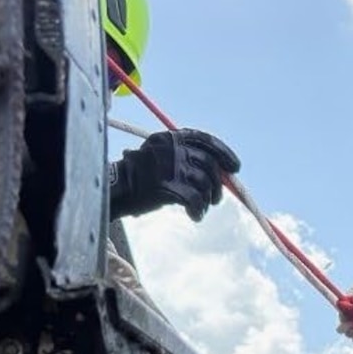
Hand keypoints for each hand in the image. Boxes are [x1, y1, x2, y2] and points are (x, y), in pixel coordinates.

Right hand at [109, 129, 240, 221]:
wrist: (117, 190)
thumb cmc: (140, 177)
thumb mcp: (161, 156)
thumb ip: (186, 158)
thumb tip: (219, 172)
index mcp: (170, 137)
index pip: (205, 140)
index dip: (224, 153)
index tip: (235, 168)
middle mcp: (172, 148)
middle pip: (209, 164)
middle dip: (218, 184)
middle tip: (215, 199)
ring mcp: (170, 166)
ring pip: (204, 182)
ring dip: (208, 199)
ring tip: (201, 208)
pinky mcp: (167, 186)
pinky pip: (195, 199)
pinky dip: (198, 210)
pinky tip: (195, 216)